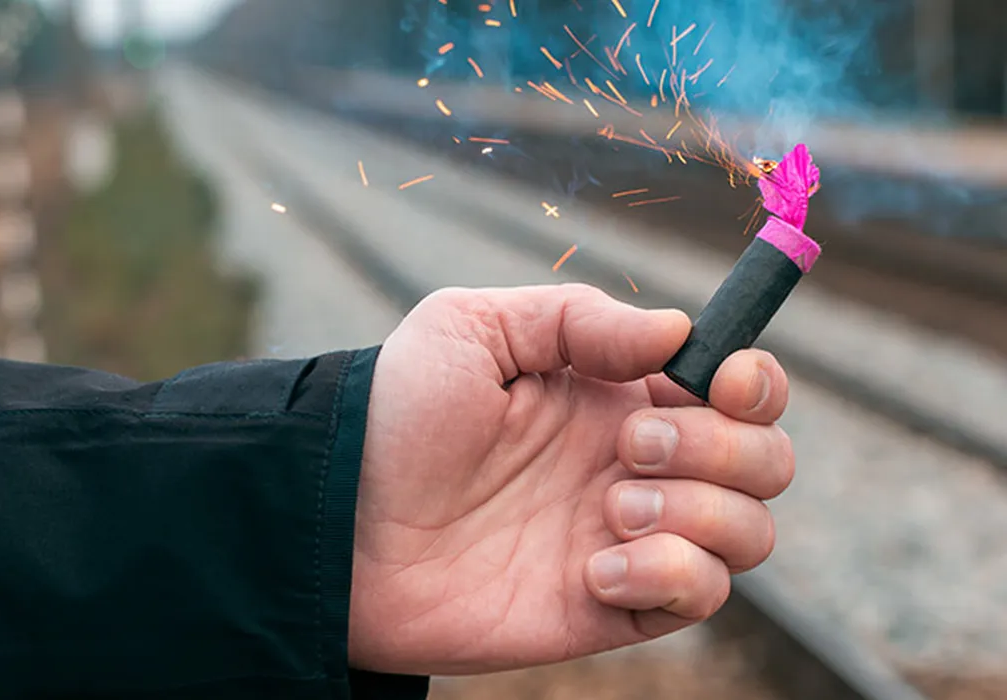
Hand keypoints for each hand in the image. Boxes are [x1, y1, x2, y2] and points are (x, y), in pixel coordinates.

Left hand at [350, 284, 793, 675]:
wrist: (340, 522)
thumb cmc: (396, 415)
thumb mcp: (472, 328)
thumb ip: (578, 317)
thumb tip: (679, 333)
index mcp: (616, 394)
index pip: (737, 389)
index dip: (755, 382)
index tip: (721, 381)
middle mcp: (636, 464)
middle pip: (766, 461)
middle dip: (720, 448)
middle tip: (623, 447)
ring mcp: (630, 537)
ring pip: (750, 531)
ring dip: (700, 512)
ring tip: (609, 509)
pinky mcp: (612, 605)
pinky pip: (702, 595)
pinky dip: (672, 575)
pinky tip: (593, 567)